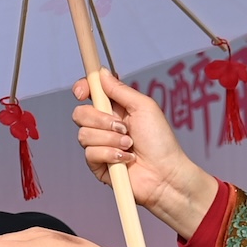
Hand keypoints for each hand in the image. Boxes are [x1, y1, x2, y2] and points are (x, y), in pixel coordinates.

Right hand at [73, 74, 220, 241]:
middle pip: (80, 113)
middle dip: (100, 119)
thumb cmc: (161, 141)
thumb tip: (101, 72)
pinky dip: (110, 154)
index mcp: (115, 109)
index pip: (89, 93)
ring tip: (129, 145)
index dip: (82, 89)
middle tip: (123, 128)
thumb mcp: (143, 107)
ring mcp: (99, 145)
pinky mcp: (98, 165)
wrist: (165, 174)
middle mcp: (104, 126)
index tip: (82, 92)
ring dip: (110, 139)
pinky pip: (89, 153)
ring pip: (84, 134)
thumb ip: (120, 89)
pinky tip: (126, 158)